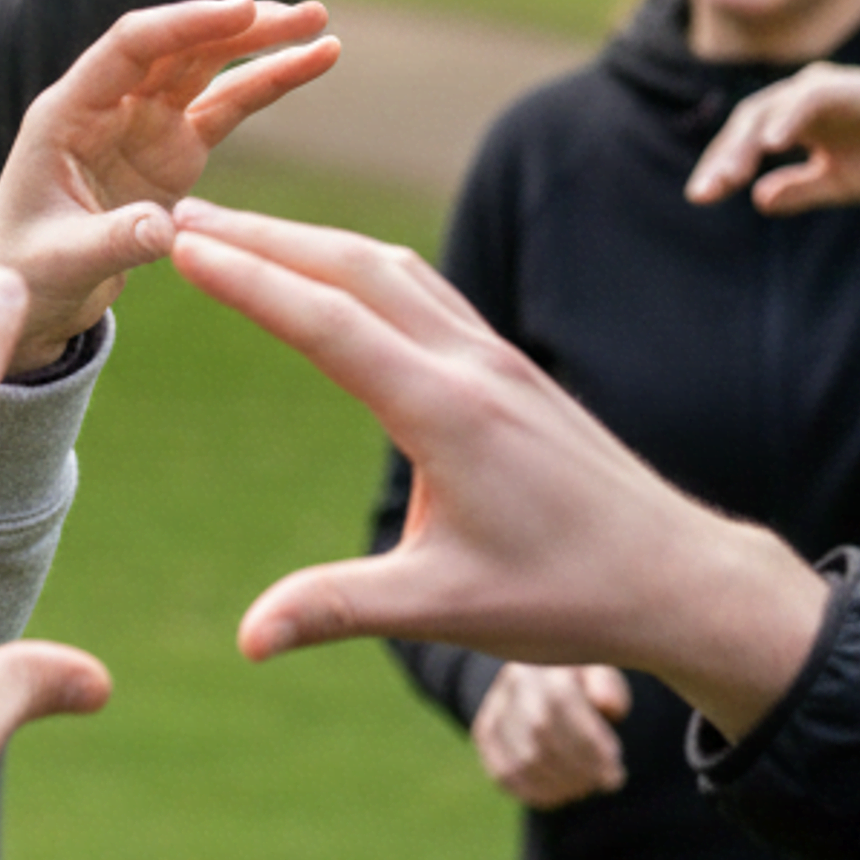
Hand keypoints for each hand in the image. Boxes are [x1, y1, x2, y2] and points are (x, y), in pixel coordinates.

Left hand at [0, 0, 335, 374]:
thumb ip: (113, 240)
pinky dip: (268, 84)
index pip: (130, 47)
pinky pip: (227, 107)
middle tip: (301, 15)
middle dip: (238, 27)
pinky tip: (314, 59)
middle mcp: (108, 105)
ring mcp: (144, 124)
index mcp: (67, 112)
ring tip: (319, 24)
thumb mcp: (60, 261)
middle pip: (178, 46)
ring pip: (208, 68)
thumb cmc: (22, 272)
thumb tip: (170, 231)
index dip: (185, 25)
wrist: (24, 295)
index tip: (242, 11)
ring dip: (261, 44)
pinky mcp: (174, 151)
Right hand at [164, 198, 827, 741]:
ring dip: (311, 242)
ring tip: (240, 235)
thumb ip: (338, 610)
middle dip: (264, 238)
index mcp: (446, 411)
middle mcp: (470, 365)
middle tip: (184, 218)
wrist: (677, 575)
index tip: (181, 246)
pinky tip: (336, 273)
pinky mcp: (509, 367)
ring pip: (391, 270)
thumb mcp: (443, 610)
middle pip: (352, 269)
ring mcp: (495, 358)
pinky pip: (424, 290)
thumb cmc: (567, 595)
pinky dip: (361, 266)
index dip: (247, 280)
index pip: (326, 322)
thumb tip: (248, 640)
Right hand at [471, 664, 629, 809]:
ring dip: (562, 783)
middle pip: (539, 731)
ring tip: (588, 786)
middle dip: (579, 765)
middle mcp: (510, 682)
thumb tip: (609, 706)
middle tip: (608, 782)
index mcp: (542, 658)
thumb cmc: (584, 681)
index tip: (616, 771)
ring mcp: (492, 709)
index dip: (589, 742)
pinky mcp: (485, 736)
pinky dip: (538, 792)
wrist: (547, 683)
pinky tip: (563, 793)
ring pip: (521, 760)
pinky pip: (505, 775)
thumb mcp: (602, 673)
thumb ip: (609, 685)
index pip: (560, 700)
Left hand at [685, 62, 859, 215]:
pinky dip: (789, 118)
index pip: (747, 138)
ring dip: (748, 141)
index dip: (722, 165)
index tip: (701, 195)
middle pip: (750, 121)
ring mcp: (827, 88)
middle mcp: (804, 97)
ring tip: (733, 174)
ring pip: (772, 108)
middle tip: (708, 190)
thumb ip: (797, 190)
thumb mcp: (836, 184)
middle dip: (726, 156)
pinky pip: (811, 98)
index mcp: (796, 119)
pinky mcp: (851, 86)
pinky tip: (773, 145)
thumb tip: (757, 200)